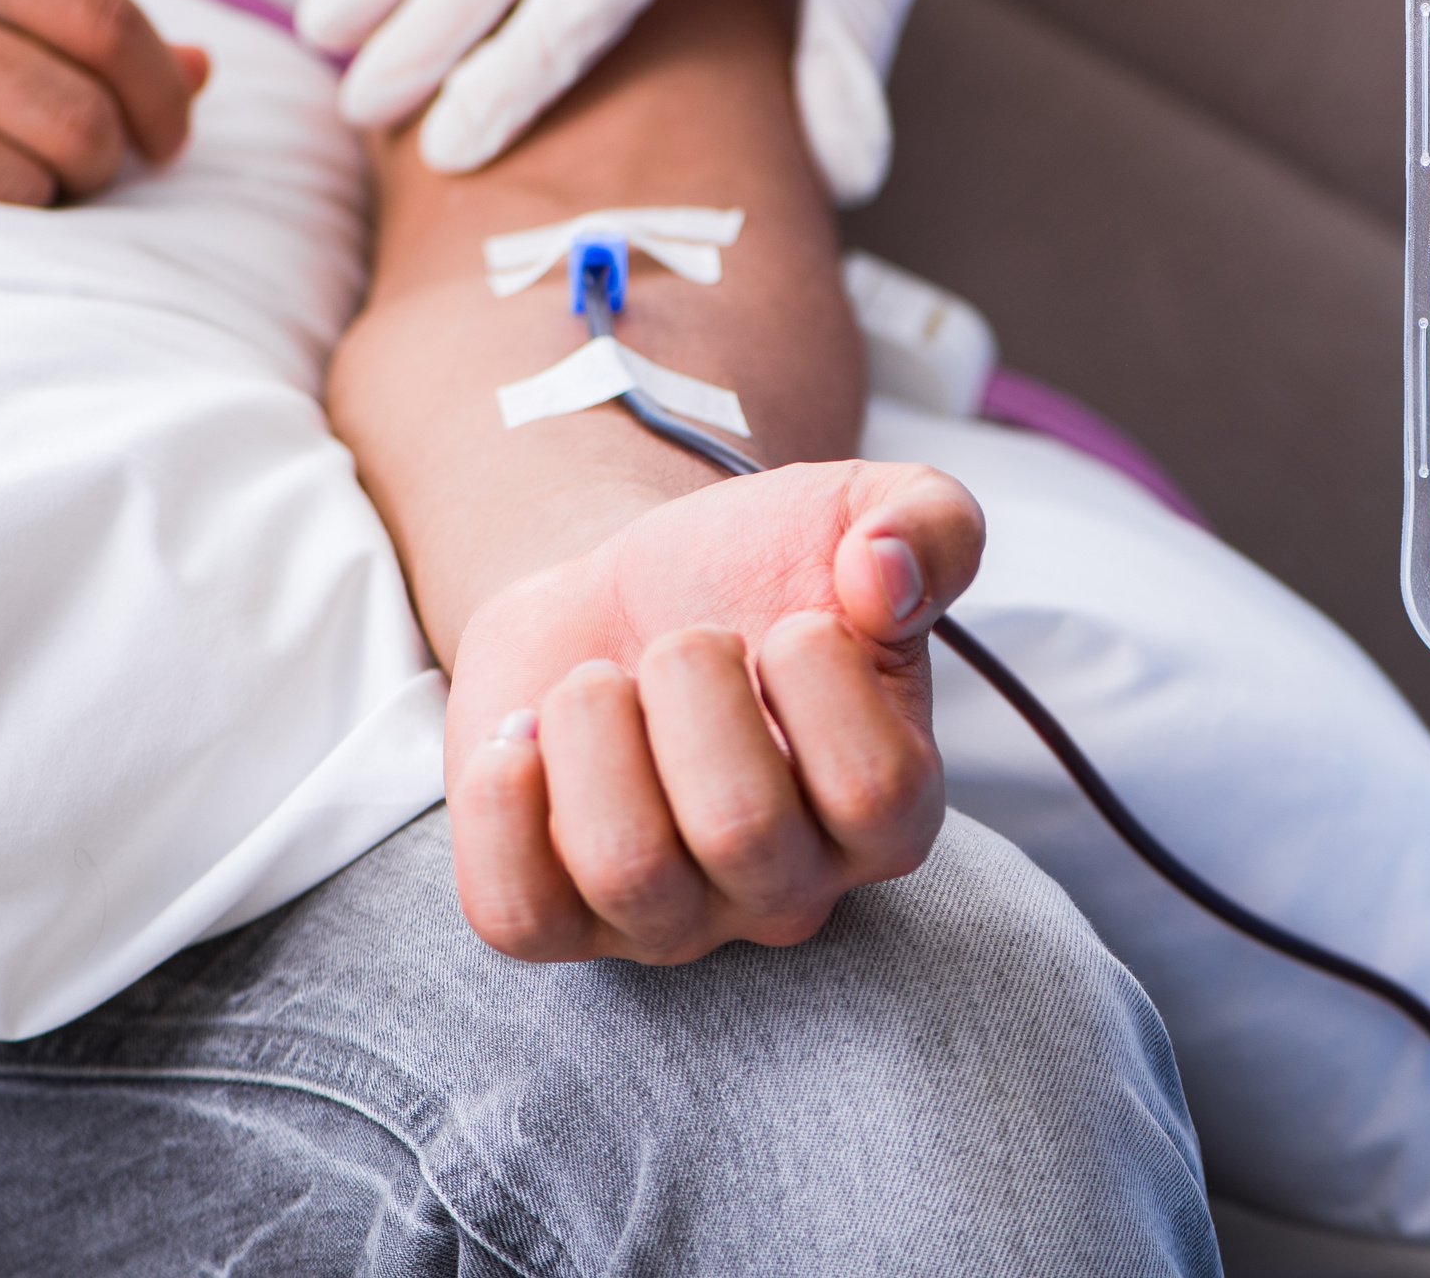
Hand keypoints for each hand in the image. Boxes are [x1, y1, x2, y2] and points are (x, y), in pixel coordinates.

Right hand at [0, 0, 208, 202]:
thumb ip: (35, 8)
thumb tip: (201, 68)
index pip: (101, 14)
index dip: (162, 89)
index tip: (172, 136)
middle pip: (75, 110)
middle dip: (108, 165)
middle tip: (88, 182)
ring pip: (16, 185)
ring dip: (35, 211)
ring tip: (0, 198)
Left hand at [444, 461, 982, 963]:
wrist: (624, 587)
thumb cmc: (757, 566)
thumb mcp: (863, 509)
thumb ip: (929, 522)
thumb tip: (883, 578)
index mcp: (889, 812)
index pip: (877, 791)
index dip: (817, 677)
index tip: (791, 621)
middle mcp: (787, 890)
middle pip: (741, 830)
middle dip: (688, 677)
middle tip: (681, 637)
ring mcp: (669, 920)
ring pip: (625, 869)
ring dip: (593, 722)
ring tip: (598, 681)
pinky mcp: (554, 919)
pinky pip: (515, 914)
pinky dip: (499, 808)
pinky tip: (521, 735)